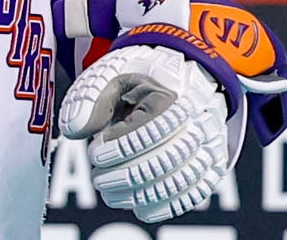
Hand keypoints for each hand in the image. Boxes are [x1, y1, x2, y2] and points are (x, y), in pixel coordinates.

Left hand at [58, 45, 232, 222]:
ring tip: (111, 194)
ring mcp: (207, 145)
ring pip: (179, 180)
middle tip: (98, 179)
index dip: (118, 149)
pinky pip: (195, 192)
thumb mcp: (109, 79)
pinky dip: (166, 205)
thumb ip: (89, 100)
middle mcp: (196, 121)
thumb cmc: (135, 87)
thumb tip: (75, 129)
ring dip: (140, 194)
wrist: (173, 84)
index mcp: (170, 98)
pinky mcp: (210, 165)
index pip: (148, 132)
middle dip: (125, 176)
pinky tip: (140, 207)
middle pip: (164, 161)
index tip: (95, 155)